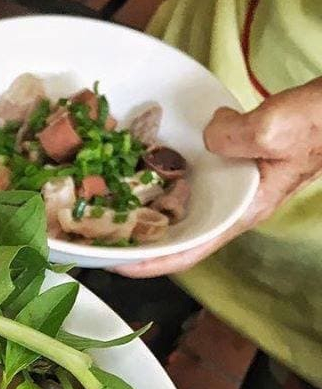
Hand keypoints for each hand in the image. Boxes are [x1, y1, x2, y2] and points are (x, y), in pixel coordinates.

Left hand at [116, 76, 321, 277]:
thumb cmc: (318, 124)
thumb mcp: (277, 129)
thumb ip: (237, 136)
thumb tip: (206, 135)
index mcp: (239, 214)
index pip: (186, 252)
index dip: (147, 263)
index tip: (111, 264)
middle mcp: (225, 207)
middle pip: (169, 235)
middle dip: (131, 238)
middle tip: (89, 233)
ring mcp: (223, 189)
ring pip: (171, 208)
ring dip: (136, 209)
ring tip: (97, 205)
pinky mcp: (222, 167)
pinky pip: (179, 178)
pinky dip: (153, 176)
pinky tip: (126, 164)